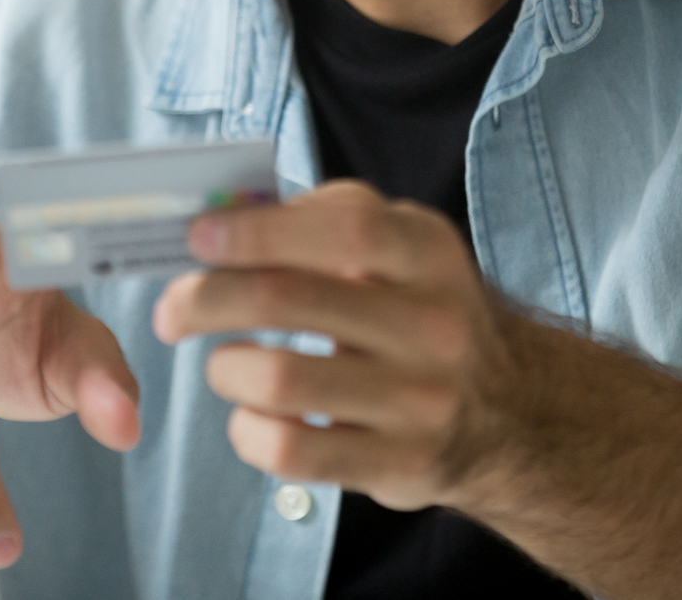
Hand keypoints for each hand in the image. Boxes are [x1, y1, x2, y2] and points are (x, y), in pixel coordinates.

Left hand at [151, 180, 531, 513]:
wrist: (509, 412)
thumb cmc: (419, 309)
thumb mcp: (400, 244)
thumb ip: (321, 219)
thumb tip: (223, 217)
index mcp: (428, 254)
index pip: (344, 229)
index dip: (260, 230)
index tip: (198, 237)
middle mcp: (434, 325)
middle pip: (290, 301)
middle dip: (209, 299)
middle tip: (172, 310)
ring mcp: (421, 401)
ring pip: (281, 381)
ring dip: (226, 368)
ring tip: (224, 364)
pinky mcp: (399, 465)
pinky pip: (292, 452)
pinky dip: (248, 431)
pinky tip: (251, 415)